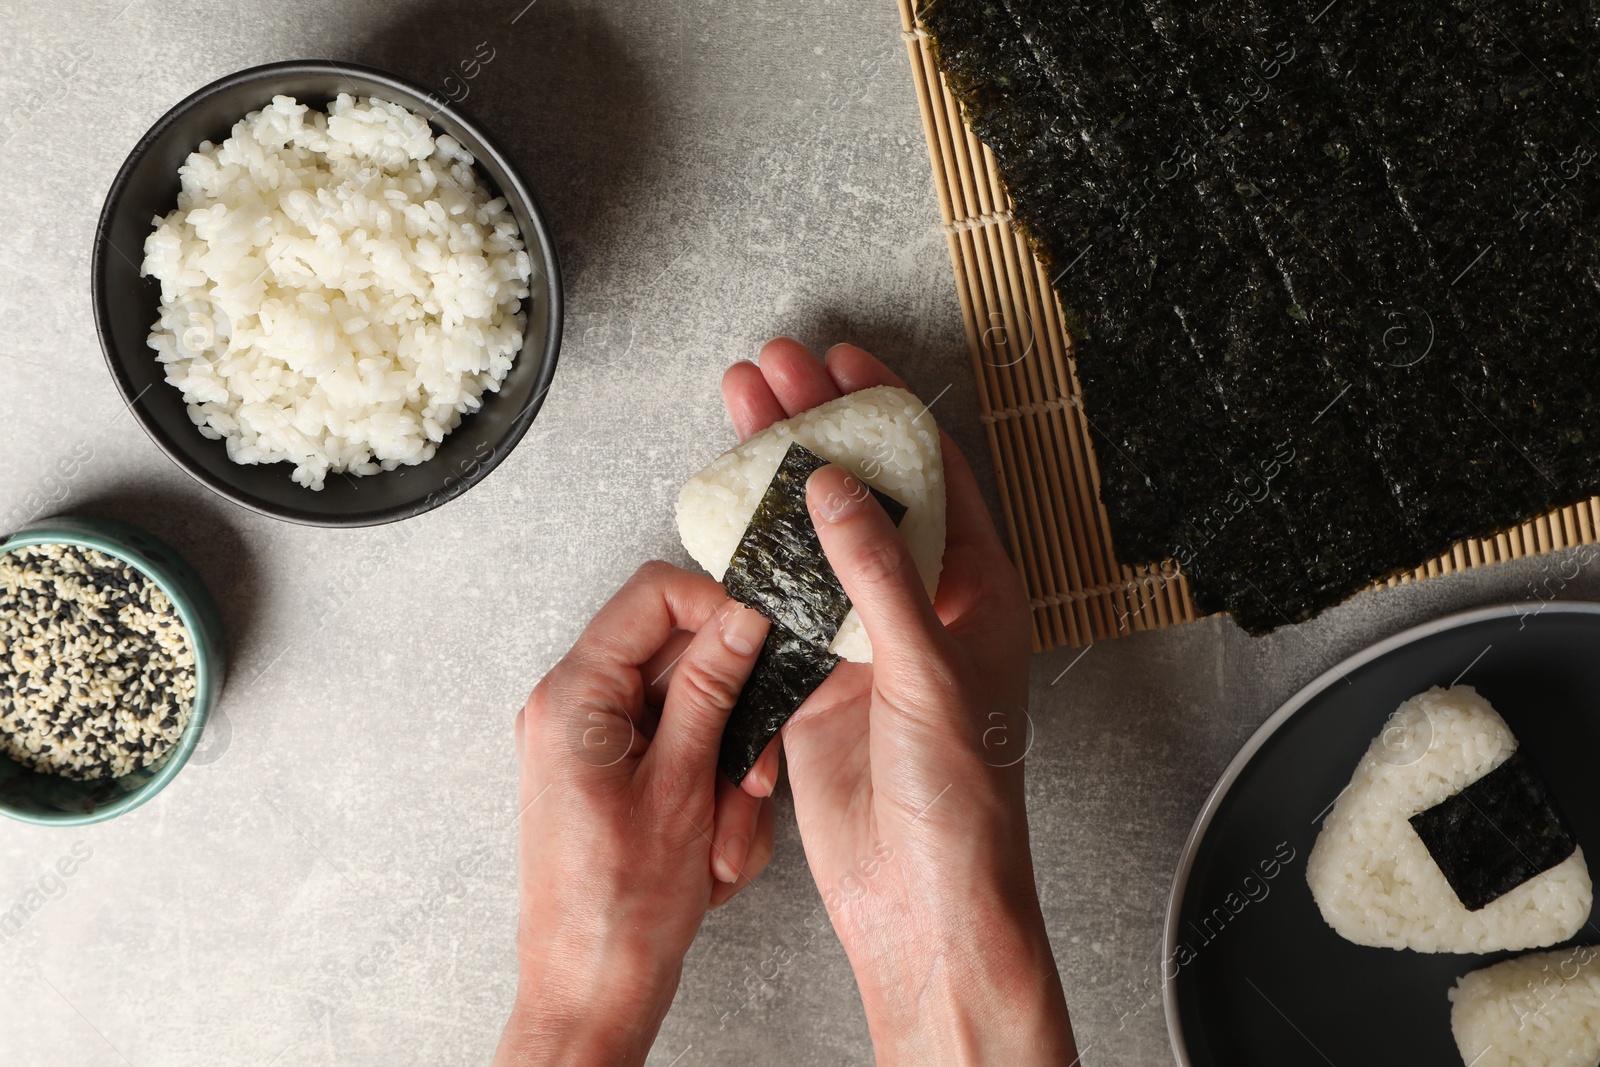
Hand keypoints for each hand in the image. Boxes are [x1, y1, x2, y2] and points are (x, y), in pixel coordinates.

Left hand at [495, 563, 775, 1065]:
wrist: (591, 991)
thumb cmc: (621, 909)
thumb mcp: (684, 784)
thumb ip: (711, 687)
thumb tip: (741, 617)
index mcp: (572, 697)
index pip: (651, 596)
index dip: (716, 607)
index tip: (762, 638)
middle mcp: (571, 710)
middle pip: (675, 658)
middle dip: (728, 714)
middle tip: (750, 774)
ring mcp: (589, 744)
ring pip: (686, 712)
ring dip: (723, 768)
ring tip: (725, 835)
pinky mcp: (609, 776)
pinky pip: (676, 753)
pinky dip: (707, 792)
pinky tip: (711, 849)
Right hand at [723, 339, 1076, 1064]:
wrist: (921, 903)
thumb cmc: (962, 802)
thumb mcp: (928, 674)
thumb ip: (879, 577)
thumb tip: (835, 487)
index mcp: (977, 594)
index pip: (931, 475)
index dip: (886, 411)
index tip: (842, 360)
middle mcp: (923, 607)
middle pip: (863, 493)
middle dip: (817, 428)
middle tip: (770, 370)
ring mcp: (866, 642)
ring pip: (815, 540)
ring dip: (776, 483)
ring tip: (737, 416)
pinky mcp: (818, 682)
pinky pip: (782, 603)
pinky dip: (751, 557)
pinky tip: (723, 516)